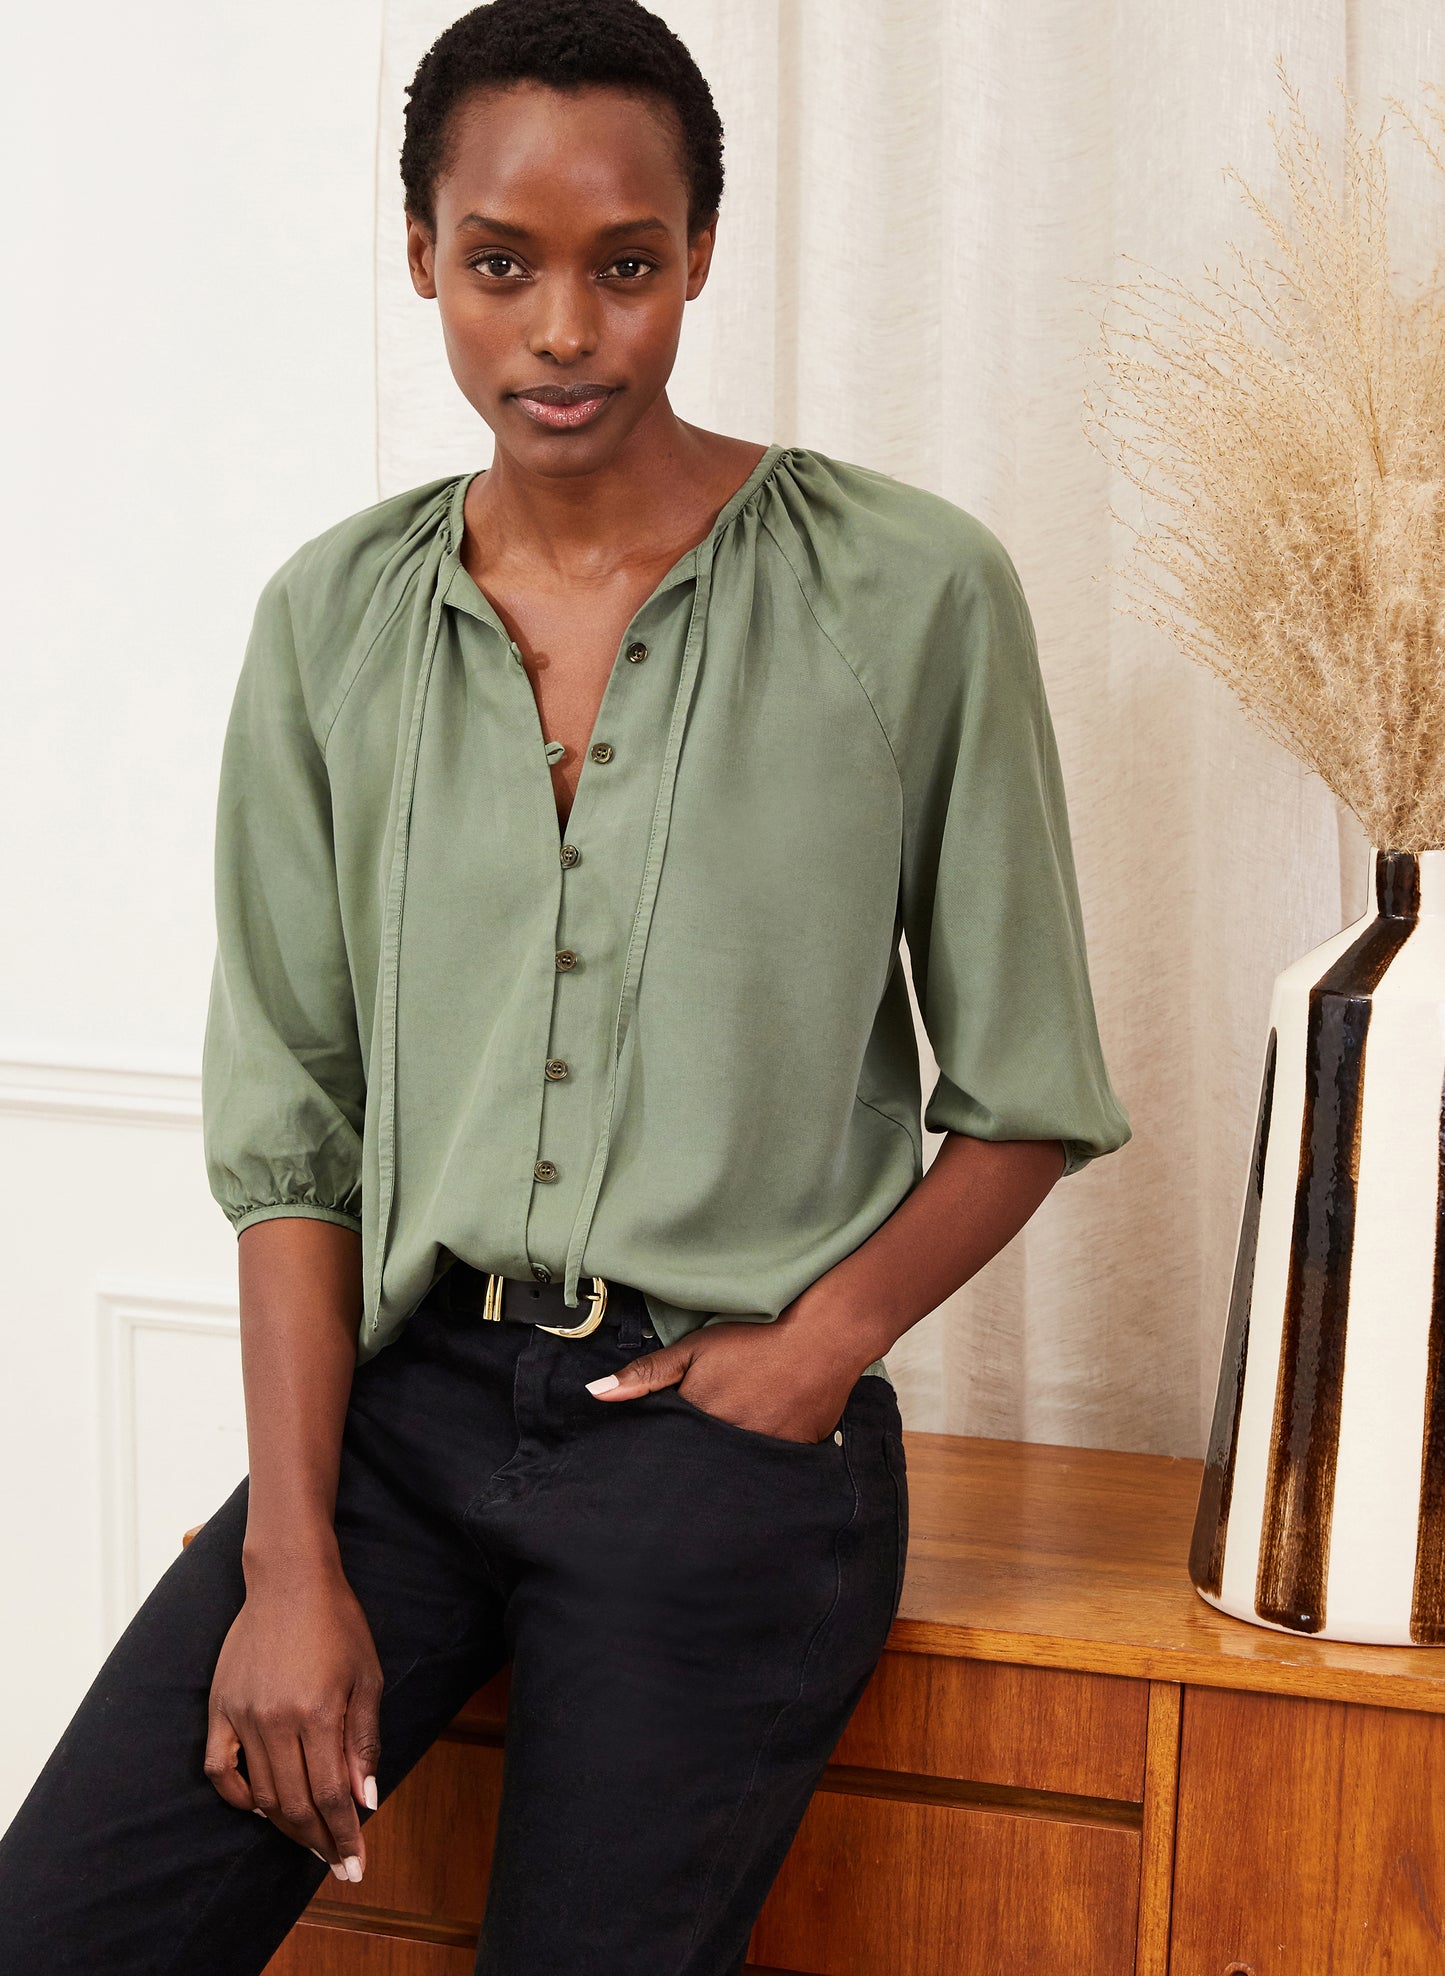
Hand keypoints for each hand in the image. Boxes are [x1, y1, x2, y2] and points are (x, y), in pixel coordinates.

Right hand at [204, 1555, 381, 1881]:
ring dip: (284, 1823)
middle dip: (318, 1839)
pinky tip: (257, 1804)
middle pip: (295, 1803)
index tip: (354, 1866)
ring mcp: (242, 1715)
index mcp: (318, 1713)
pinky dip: (236, 1795)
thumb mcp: (368, 1677)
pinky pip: (218, 1769)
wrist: (290, 1580)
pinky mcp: (219, 1707)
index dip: (343, 1836)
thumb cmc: (338, 1623)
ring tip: (306, 1836)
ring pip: (260, 1793)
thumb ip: (365, 1741)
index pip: (331, 1795)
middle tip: (335, 1861)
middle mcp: (275, 1721)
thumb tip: (366, 1799)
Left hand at [585, 1317, 860, 1443]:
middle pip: (700, 1467)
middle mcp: (730, 1446)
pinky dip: (761, 1461)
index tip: (659, 1452)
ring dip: (726, 1464)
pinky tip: (763, 1443)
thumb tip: (597, 1394)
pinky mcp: (795, 1456)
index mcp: (700, 1421)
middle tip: (699, 1445)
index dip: (662, 1449)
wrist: (825, 1338)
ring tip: (731, 1445)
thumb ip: (646, 1374)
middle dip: (691, 1466)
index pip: (669, 1450)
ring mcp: (765, 1456)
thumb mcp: (694, 1349)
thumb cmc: (756, 1339)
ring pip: (734, 1471)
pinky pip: (769, 1469)